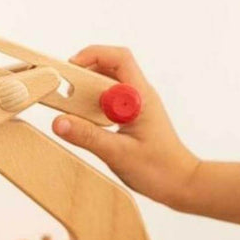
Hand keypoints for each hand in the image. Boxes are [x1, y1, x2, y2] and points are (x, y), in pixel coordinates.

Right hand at [52, 46, 199, 207]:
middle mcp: (139, 97)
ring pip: (108, 86)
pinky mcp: (131, 120)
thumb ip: (87, 137)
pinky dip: (92, 107)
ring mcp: (136, 108)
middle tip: (63, 90)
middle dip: (84, 73)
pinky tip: (82, 121)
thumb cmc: (158, 169)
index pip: (119, 59)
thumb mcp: (118, 153)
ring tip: (68, 105)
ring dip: (87, 91)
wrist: (180, 184)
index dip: (93, 55)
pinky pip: (108, 104)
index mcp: (140, 97)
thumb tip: (59, 122)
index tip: (70, 68)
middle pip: (110, 68)